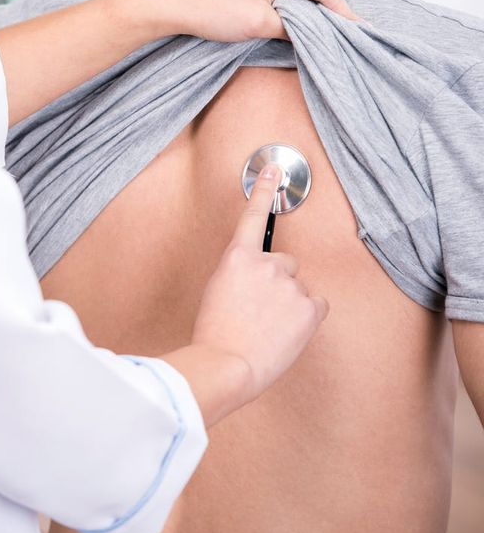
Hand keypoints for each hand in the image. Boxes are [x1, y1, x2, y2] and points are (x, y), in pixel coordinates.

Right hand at [164, 166, 327, 424]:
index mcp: (237, 258)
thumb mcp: (219, 292)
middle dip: (278, 282)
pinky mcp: (309, 307)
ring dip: (290, 304)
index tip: (272, 170)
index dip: (263, 191)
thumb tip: (262, 282)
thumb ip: (242, 276)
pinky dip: (306, 319)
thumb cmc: (215, 334)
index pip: (253, 217)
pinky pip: (317, 306)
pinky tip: (287, 332)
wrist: (226, 363)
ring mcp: (290, 284)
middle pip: (285, 263)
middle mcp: (267, 263)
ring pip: (299, 289)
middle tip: (260, 310)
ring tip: (269, 327)